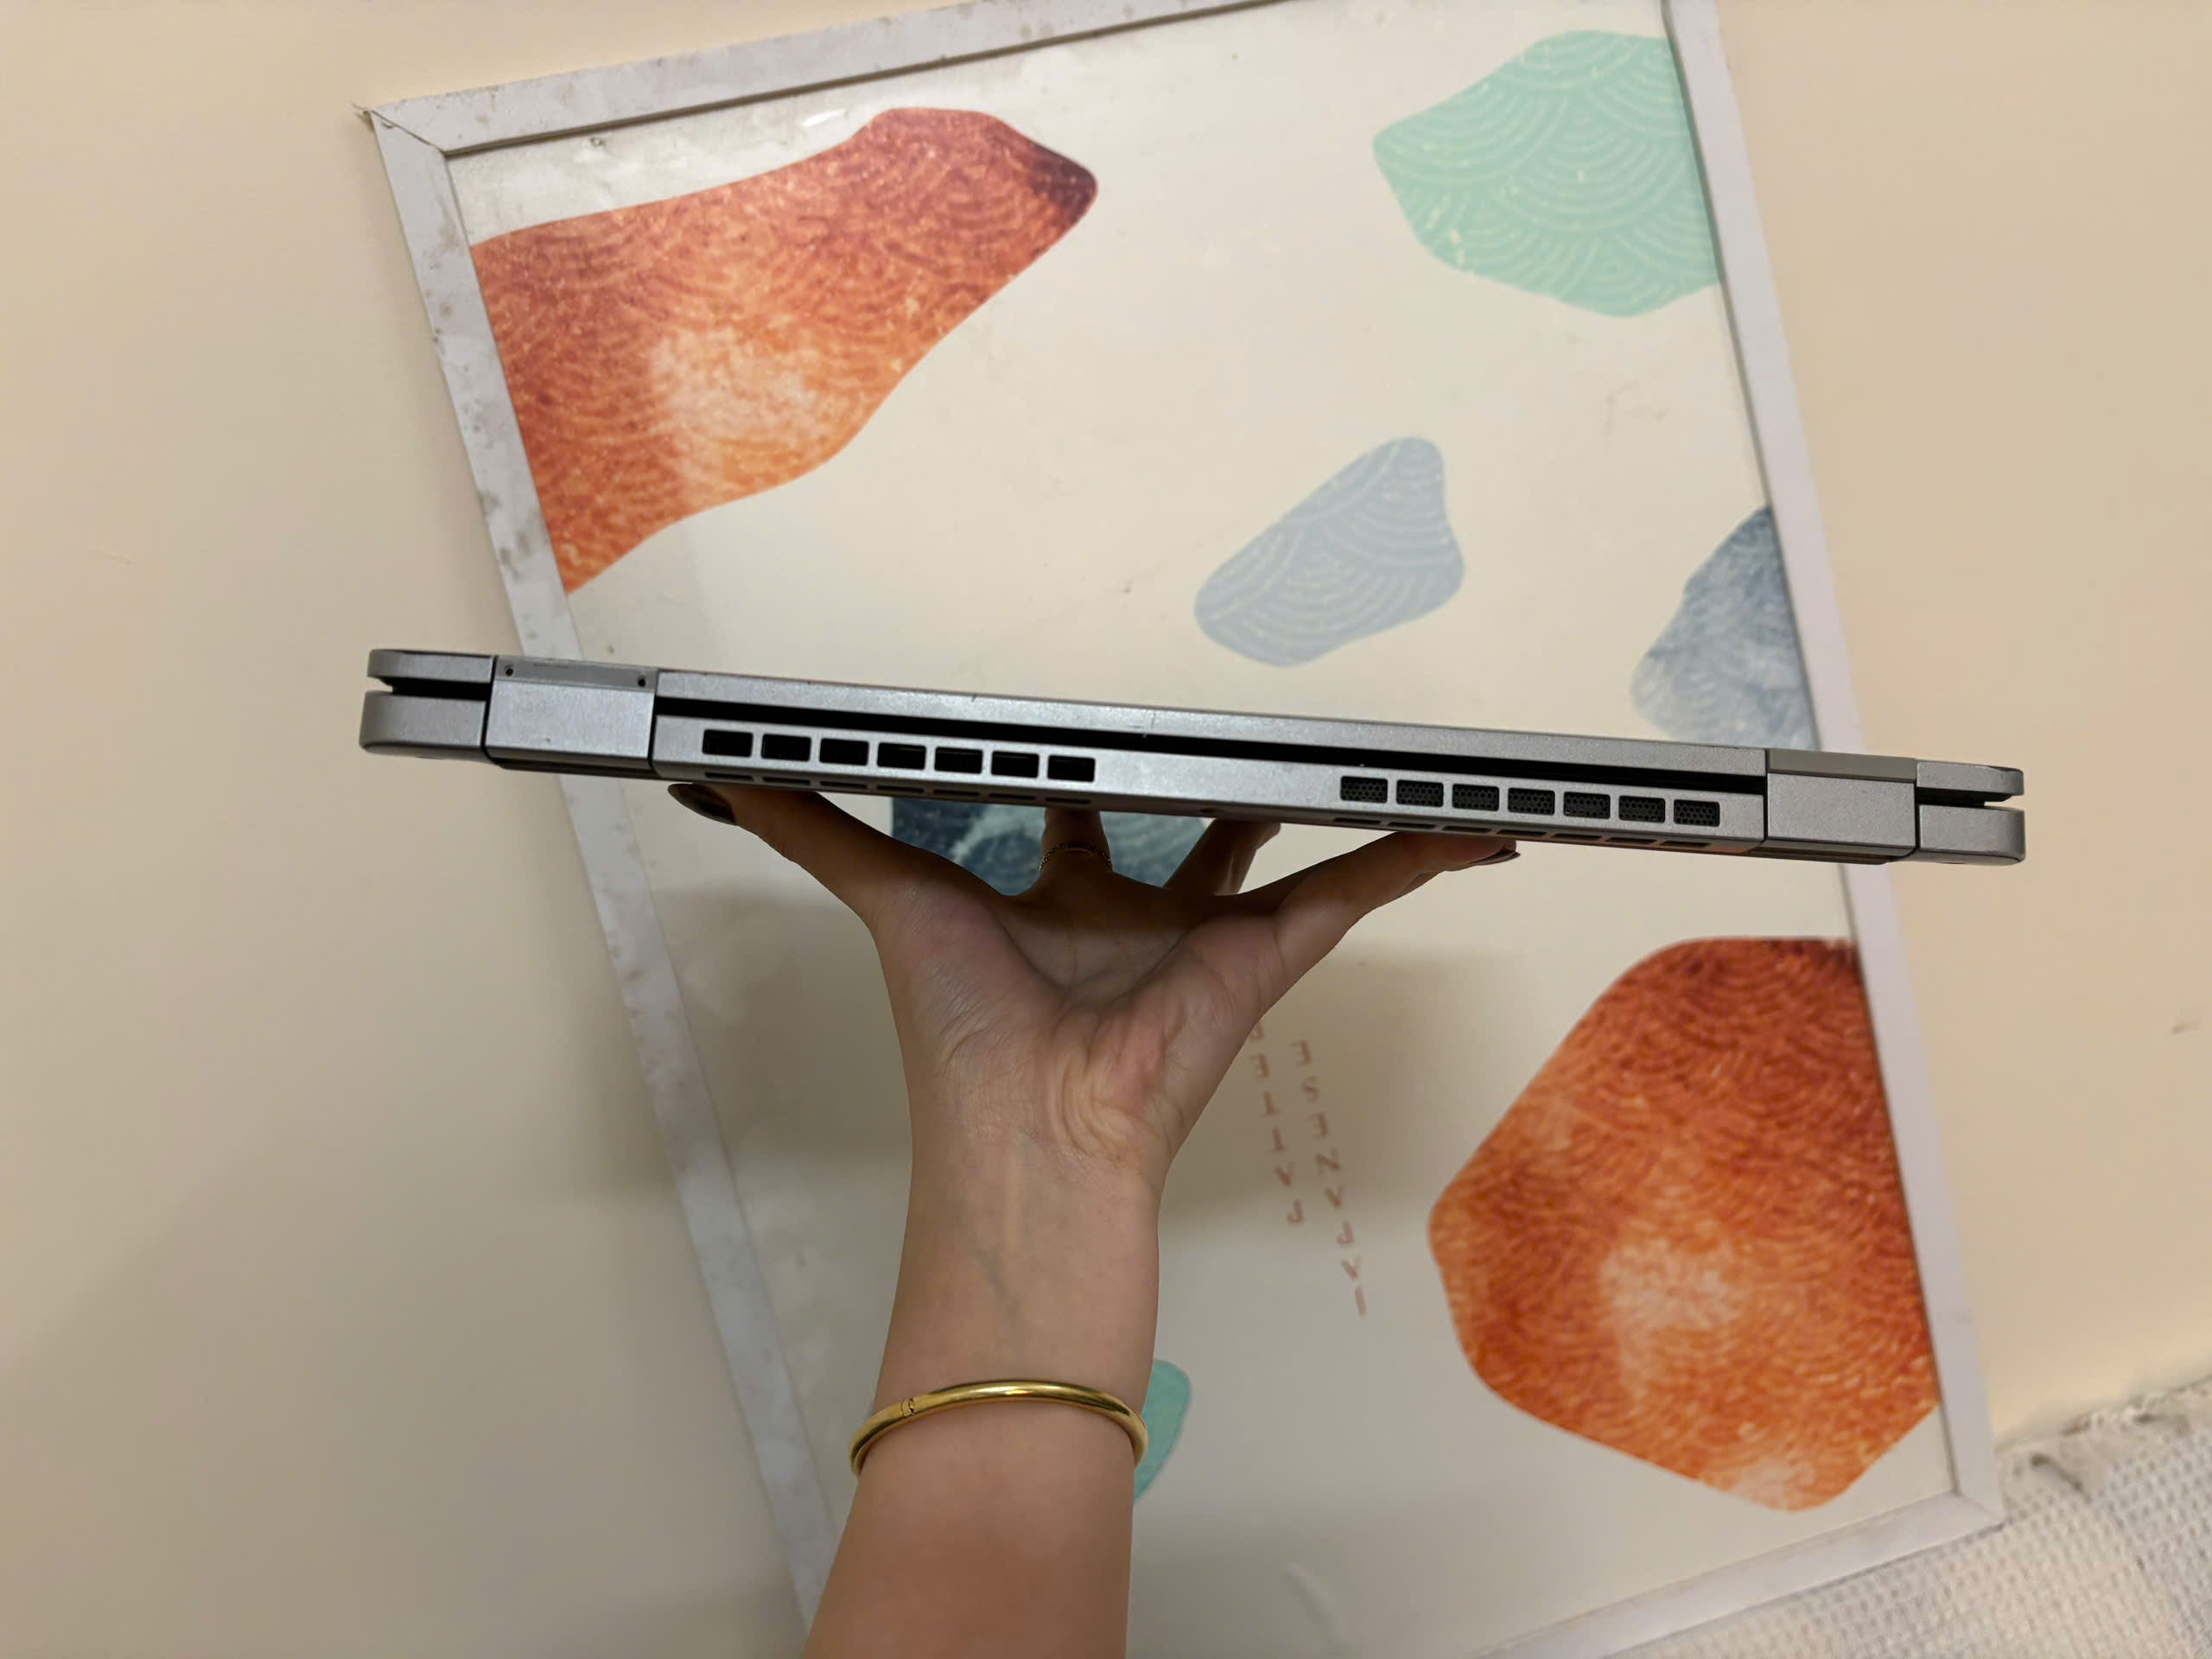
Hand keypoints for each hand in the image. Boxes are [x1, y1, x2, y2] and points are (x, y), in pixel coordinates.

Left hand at [670, 785, 1514, 1206]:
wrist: (1034, 1140)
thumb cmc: (963, 1037)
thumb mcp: (888, 897)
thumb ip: (816, 830)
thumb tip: (720, 772)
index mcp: (1057, 903)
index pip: (1082, 819)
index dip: (1091, 769)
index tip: (1103, 726)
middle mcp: (1138, 918)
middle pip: (1188, 827)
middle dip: (1214, 779)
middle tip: (1242, 721)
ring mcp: (1212, 937)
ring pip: (1288, 855)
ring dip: (1334, 813)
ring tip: (1384, 765)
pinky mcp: (1271, 953)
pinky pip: (1356, 891)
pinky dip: (1413, 859)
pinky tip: (1470, 826)